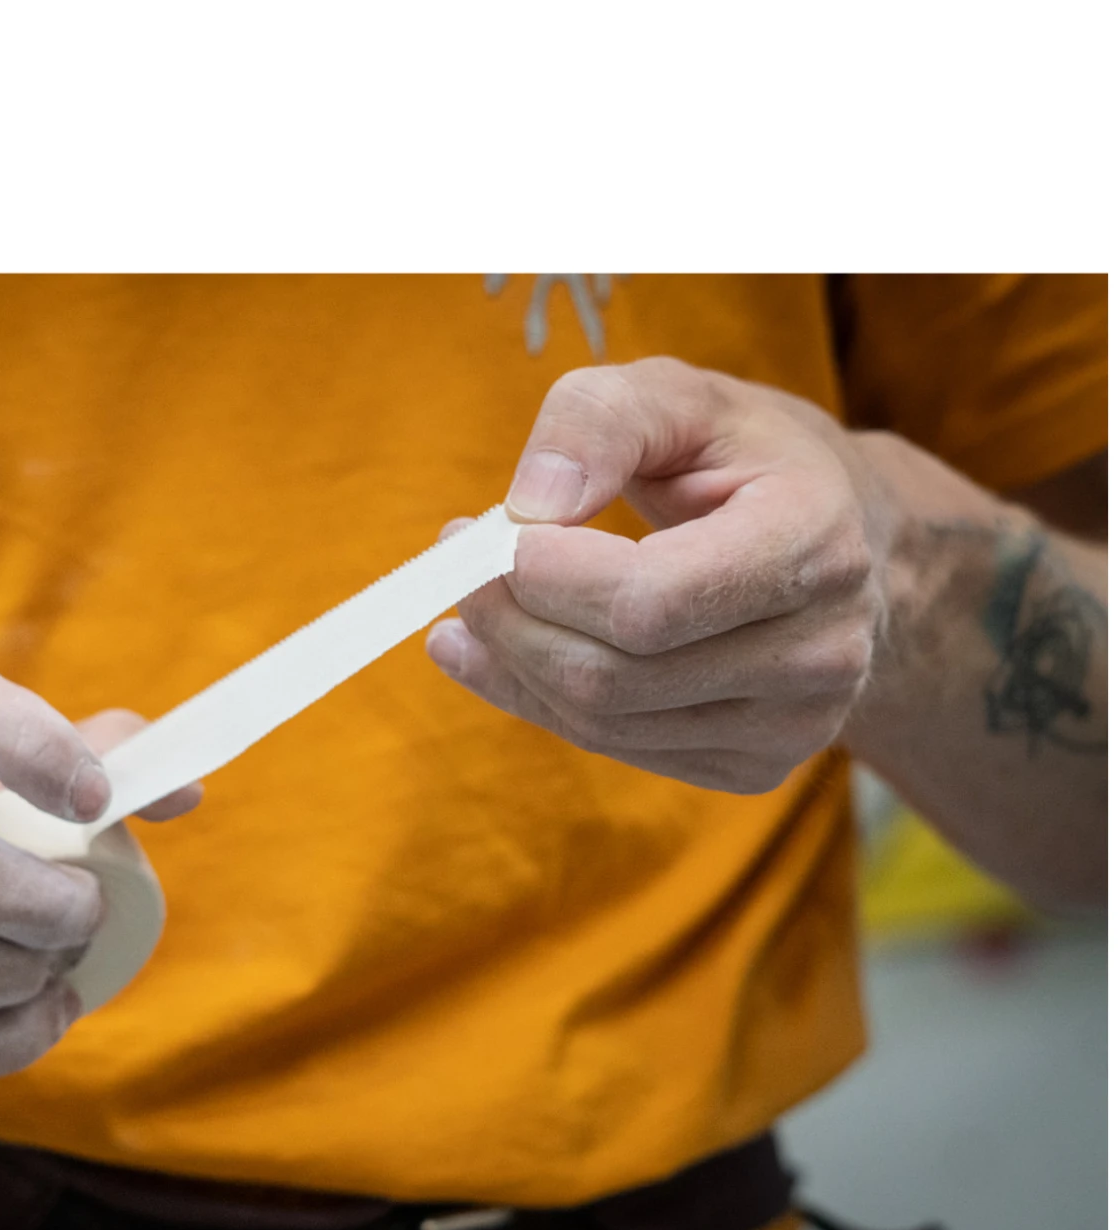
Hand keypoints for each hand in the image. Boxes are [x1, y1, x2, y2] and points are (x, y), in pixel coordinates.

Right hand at [0, 652, 200, 1109]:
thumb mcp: (5, 785)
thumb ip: (105, 759)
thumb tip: (186, 791)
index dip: (29, 742)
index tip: (97, 799)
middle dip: (58, 908)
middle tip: (87, 915)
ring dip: (36, 981)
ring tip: (52, 967)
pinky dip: (11, 1042)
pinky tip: (26, 1017)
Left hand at [427, 357, 893, 793]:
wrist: (834, 540)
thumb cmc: (742, 459)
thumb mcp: (678, 398)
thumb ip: (599, 421)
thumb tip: (530, 504)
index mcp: (815, 540)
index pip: (650, 600)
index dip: (546, 578)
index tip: (485, 533)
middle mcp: (823, 649)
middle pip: (613, 676)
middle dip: (510, 621)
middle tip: (459, 567)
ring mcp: (796, 724)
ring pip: (601, 722)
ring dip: (511, 663)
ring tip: (470, 606)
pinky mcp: (756, 767)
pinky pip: (612, 748)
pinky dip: (536, 701)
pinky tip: (501, 656)